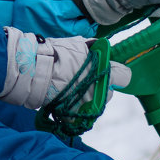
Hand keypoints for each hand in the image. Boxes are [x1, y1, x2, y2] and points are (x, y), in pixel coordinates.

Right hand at [0, 27, 130, 110]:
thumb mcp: (78, 44)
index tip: (110, 72)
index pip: (124, 76)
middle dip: (99, 86)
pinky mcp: (73, 115)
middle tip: (83, 79)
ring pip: (95, 104)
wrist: (35, 69)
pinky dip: (74, 110)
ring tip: (71, 88)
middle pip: (109, 92)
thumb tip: (100, 46)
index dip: (117, 73)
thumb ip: (93, 48)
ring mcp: (87, 105)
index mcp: (103, 72)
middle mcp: (98, 91)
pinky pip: (80, 115)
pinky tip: (66, 100)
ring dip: (88, 98)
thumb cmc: (56, 54)